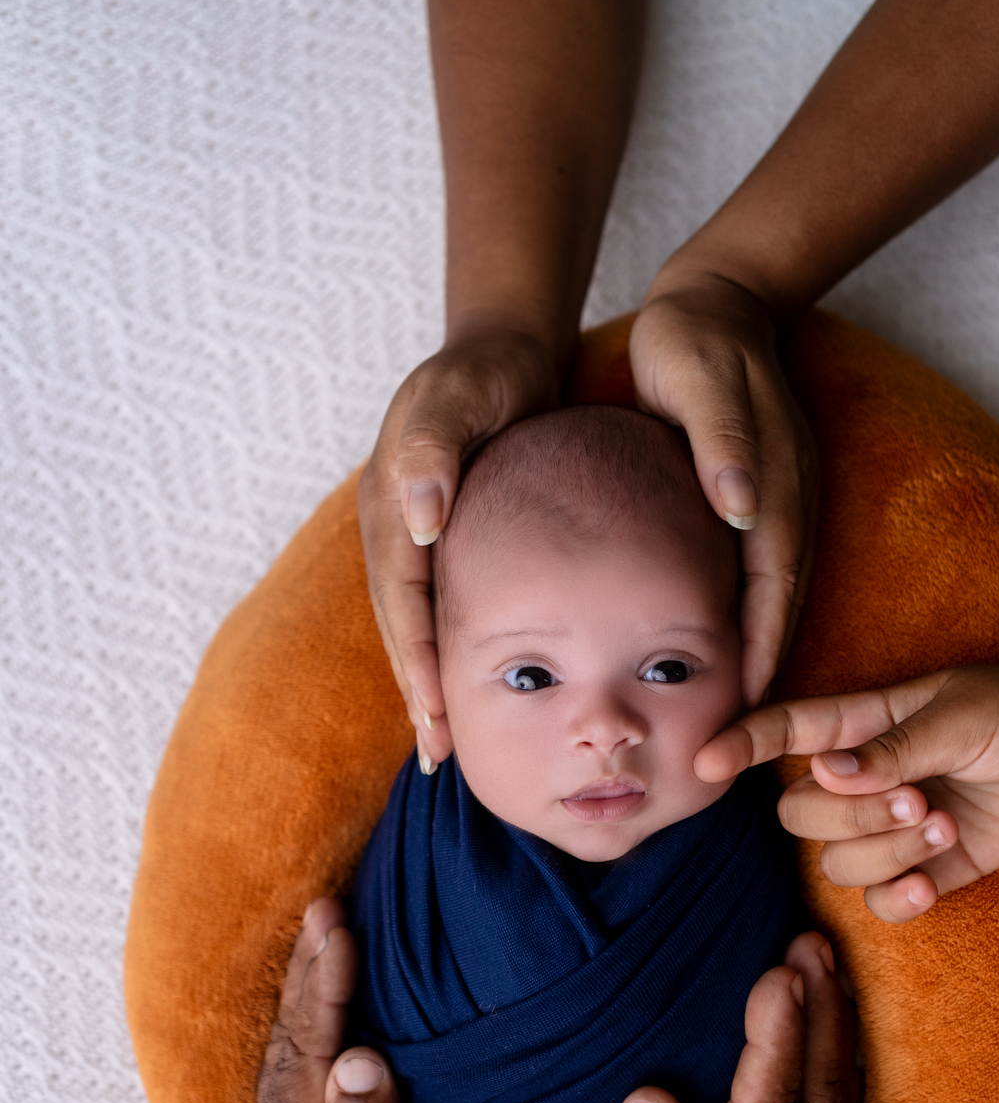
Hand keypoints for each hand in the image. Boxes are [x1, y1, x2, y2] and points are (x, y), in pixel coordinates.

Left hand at [236, 898, 461, 1102]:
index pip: (307, 1058)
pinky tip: (331, 987)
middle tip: (328, 900)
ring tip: (327, 923)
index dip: (324, 991)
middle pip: (289, 1042)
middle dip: (310, 969)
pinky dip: (316, 1015)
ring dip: (309, 983)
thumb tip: (360, 1061)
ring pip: (292, 1048)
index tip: (338, 927)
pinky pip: (304, 1064)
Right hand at [358, 323, 558, 766]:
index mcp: (389, 505)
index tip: (436, 714)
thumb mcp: (457, 394)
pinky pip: (442, 607)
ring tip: (449, 744)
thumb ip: (432, 448)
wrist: (504, 348)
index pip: (401, 599)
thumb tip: (417, 519)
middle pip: (402, 624)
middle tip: (441, 754)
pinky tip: (476, 689)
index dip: (417, 659)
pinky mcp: (444, 541)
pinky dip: (453, 652)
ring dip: (430, 683)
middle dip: (418, 691)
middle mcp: (393, 529)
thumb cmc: (486, 370)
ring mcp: (415, 537)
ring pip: (418, 624)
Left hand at [631, 269, 818, 708]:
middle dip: (767, 666)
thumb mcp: (697, 376)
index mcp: (776, 484)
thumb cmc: (691, 338)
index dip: (764, 645)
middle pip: (784, 599)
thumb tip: (742, 512)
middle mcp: (789, 499)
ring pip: (777, 589)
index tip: (748, 702)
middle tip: (739, 729)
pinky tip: (717, 639)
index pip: (776, 584)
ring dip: (761, 645)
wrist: (714, 295)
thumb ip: (722, 443)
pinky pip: (761, 566)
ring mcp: (783, 498)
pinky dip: (748, 609)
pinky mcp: (764, 494)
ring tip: (732, 704)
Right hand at [695, 642, 998, 924]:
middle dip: (848, 817)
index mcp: (865, 723)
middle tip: (917, 798)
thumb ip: (893, 747)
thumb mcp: (962, 714)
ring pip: (837, 862)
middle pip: (800, 815)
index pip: (787, 732)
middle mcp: (868, 779)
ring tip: (944, 825)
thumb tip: (826, 770)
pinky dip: (898, 896)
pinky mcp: (929, 868)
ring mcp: (895, 827)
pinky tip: (932, 879)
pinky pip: (879, 901)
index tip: (703, 761)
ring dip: (884, 852)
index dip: (742, 744)